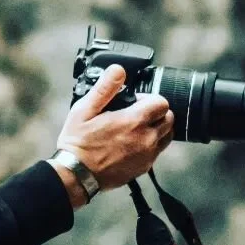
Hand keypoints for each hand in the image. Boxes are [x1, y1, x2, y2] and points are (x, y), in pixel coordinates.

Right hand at [55, 62, 174, 197]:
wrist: (76, 175)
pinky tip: (133, 143)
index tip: (135, 102)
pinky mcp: (144, 167)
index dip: (149, 98)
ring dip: (157, 128)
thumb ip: (104, 89)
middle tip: (136, 114)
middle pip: (168, 118)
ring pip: (167, 135)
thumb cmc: (78, 143)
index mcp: (133, 121)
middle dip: (156, 112)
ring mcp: (147, 155)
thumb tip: (118, 70)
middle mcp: (146, 138)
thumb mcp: (84, 110)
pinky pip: (158, 151)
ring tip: (137, 129)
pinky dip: (152, 144)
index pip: (161, 102)